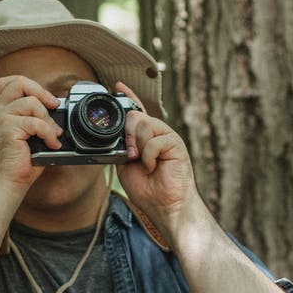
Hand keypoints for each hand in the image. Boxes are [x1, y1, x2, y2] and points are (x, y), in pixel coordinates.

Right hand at [0, 75, 62, 189]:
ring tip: (53, 135)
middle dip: (42, 92)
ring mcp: (1, 119)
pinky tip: (51, 144)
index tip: (46, 100)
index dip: (31, 85)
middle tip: (54, 106)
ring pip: (32, 102)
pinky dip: (49, 134)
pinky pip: (36, 123)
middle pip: (19, 82)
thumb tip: (58, 110)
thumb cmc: (18, 162)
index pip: (10, 81)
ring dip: (48, 120)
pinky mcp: (8, 130)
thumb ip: (35, 118)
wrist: (6, 183)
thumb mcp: (27, 134)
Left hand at [114, 81, 202, 231]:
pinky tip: (153, 167)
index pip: (136, 111)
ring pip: (144, 124)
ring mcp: (167, 137)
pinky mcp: (176, 144)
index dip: (128, 97)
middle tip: (129, 155)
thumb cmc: (147, 189)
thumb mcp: (125, 165)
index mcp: (145, 137)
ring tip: (141, 162)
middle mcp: (157, 133)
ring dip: (137, 145)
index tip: (117, 87)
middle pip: (136, 116)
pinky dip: (148, 156)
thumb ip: (120, 147)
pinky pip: (154, 140)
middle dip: (126, 133)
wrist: (164, 206)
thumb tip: (116, 132)